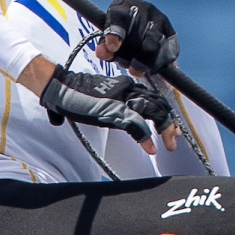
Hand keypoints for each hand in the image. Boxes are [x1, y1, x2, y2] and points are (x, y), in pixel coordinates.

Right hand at [40, 67, 174, 152]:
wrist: (59, 87)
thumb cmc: (74, 95)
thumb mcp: (101, 101)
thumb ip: (114, 109)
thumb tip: (124, 123)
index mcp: (126, 86)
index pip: (153, 98)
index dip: (164, 113)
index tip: (169, 127)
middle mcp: (128, 90)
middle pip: (159, 104)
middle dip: (170, 123)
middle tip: (174, 139)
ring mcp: (122, 99)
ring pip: (154, 112)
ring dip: (165, 130)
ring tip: (169, 145)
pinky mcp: (113, 110)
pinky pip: (137, 124)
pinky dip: (146, 138)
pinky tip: (150, 148)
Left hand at [97, 0, 178, 74]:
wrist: (140, 32)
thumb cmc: (119, 35)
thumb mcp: (107, 38)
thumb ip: (104, 46)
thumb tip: (103, 54)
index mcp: (124, 4)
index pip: (119, 16)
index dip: (115, 32)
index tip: (112, 48)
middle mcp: (145, 9)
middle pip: (136, 34)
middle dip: (128, 54)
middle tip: (123, 64)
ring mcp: (161, 20)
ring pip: (153, 43)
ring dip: (143, 61)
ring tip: (135, 70)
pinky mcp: (172, 34)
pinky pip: (166, 52)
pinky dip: (156, 65)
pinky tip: (148, 69)